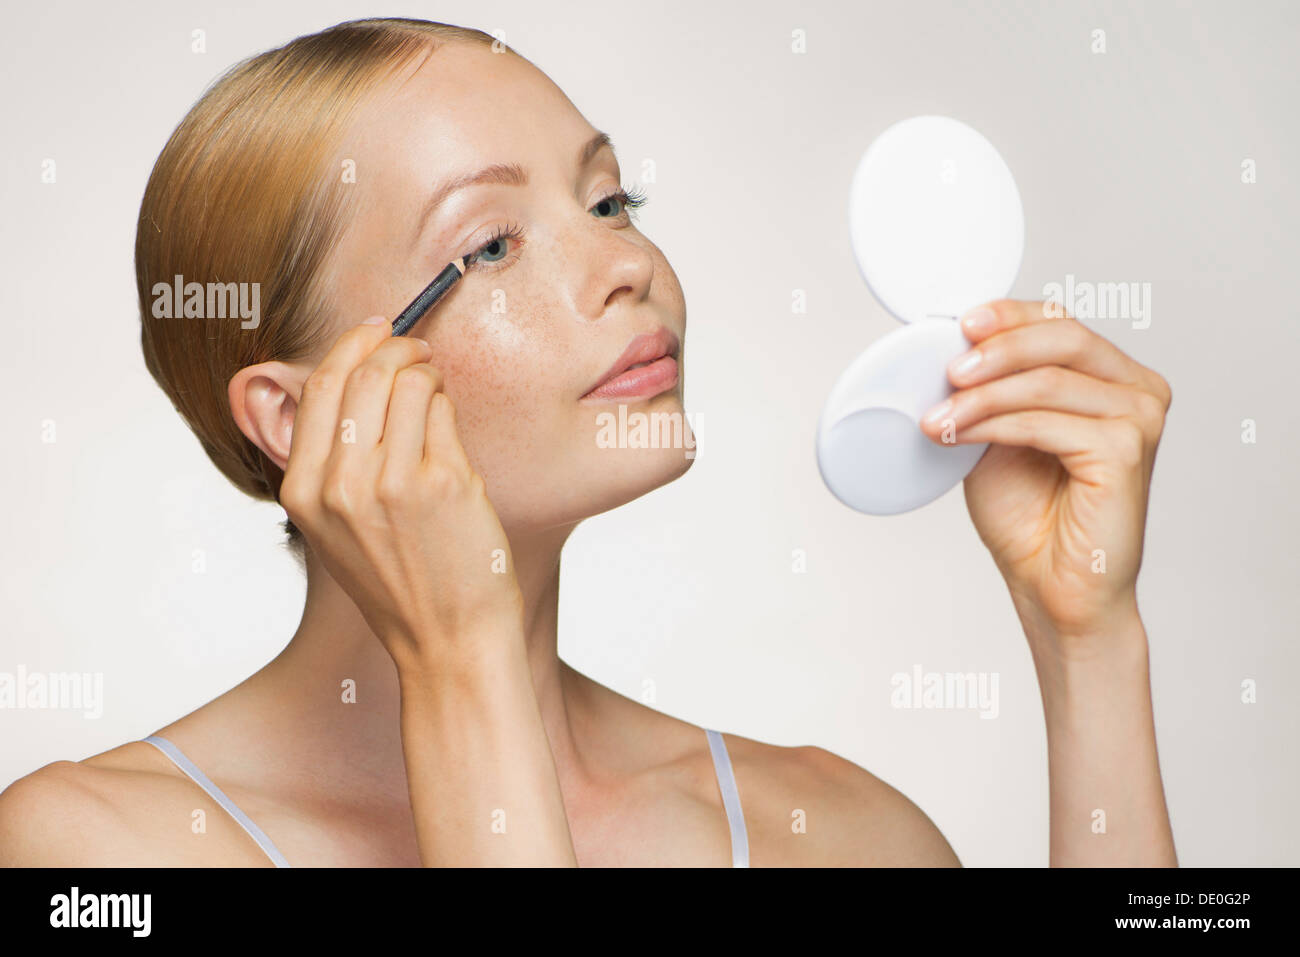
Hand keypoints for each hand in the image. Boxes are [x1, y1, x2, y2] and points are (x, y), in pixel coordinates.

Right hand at [279, 317, 524, 672]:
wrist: (447, 640)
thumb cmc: (399, 581)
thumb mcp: (334, 528)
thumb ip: (328, 460)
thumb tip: (342, 377)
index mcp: (303, 493)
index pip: (319, 389)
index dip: (350, 348)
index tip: (374, 331)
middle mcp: (341, 486)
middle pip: (364, 374)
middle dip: (396, 347)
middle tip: (416, 349)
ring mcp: (394, 482)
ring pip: (410, 383)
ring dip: (428, 374)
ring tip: (435, 389)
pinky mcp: (444, 482)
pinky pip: (444, 411)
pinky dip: (448, 407)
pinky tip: (449, 429)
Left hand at [918, 300, 1171, 656]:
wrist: (1050, 588)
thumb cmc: (1030, 517)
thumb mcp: (998, 434)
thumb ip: (990, 390)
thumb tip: (952, 349)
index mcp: (1113, 377)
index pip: (1060, 321)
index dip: (1009, 315)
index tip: (961, 322)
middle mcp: (1137, 391)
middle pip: (1062, 336)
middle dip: (995, 348)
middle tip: (948, 369)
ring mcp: (1139, 418)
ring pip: (1047, 380)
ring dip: (981, 396)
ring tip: (937, 418)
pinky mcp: (1126, 451)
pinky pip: (1044, 421)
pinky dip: (994, 425)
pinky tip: (958, 436)